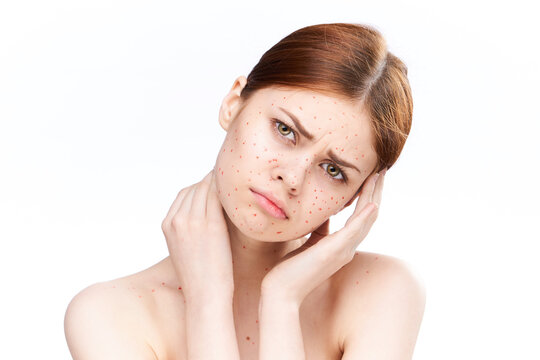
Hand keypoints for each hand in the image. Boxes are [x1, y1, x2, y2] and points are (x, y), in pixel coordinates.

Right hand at [161, 169, 233, 299]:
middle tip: (229, 176)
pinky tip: (238, 187)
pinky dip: (226, 188)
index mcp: (167, 224)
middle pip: (195, 188)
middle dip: (211, 180)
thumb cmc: (201, 276)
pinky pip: (218, 196)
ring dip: (220, 180)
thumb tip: (204, 217)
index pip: (184, 194)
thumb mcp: (185, 249)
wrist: (205, 295)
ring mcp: (191, 221)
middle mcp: (176, 219)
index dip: (201, 186)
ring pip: (206, 188)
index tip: (216, 183)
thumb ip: (189, 230)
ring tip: (235, 178)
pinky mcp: (210, 225)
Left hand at [261, 169, 385, 304]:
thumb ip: (321, 228)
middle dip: (376, 191)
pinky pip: (353, 231)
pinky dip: (364, 216)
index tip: (372, 176)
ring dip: (374, 196)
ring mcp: (343, 251)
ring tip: (379, 176)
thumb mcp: (309, 241)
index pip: (361, 216)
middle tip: (383, 170)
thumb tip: (325, 211)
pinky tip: (371, 202)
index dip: (369, 195)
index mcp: (342, 245)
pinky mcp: (333, 252)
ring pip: (366, 219)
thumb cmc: (291, 269)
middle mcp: (347, 248)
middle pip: (370, 215)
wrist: (281, 291)